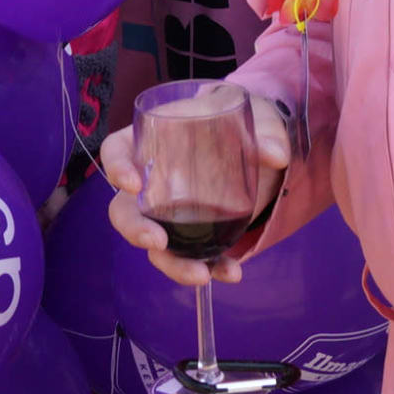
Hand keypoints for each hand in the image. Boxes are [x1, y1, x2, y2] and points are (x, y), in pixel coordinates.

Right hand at [96, 96, 295, 288]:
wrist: (258, 150)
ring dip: (173, 264)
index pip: (116, 150)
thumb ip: (265, 132)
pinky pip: (191, 256)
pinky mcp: (191, 234)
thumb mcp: (254, 118)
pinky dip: (210, 267)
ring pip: (154, 243)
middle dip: (135, 230)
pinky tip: (231, 272)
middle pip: (124, 209)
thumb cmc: (239, 123)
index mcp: (153, 140)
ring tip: (202, 275)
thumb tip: (277, 154)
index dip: (116, 166)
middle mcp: (151, 181)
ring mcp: (168, 212)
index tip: (131, 183)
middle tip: (156, 242)